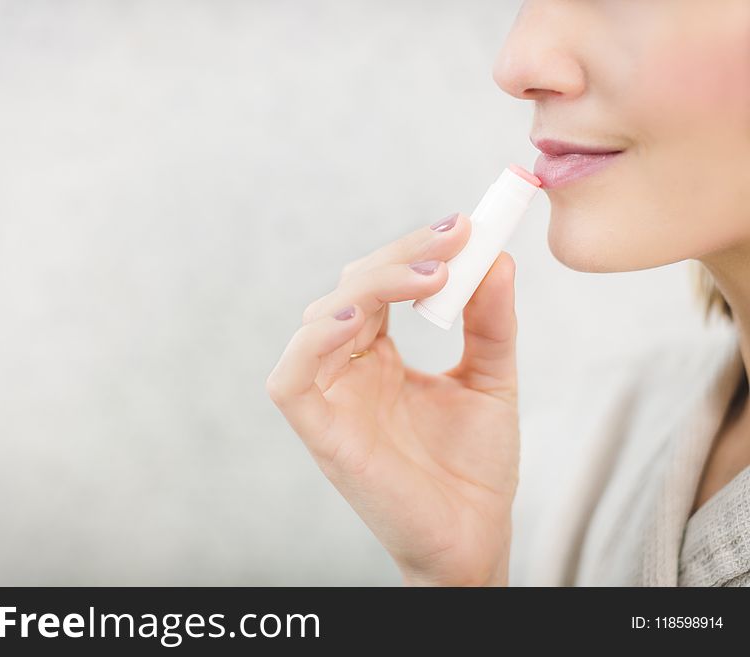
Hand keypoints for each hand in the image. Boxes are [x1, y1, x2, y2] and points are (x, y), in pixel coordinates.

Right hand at [266, 212, 519, 585]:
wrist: (475, 537)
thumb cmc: (476, 467)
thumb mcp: (492, 380)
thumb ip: (491, 323)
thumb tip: (497, 260)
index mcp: (379, 357)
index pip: (379, 286)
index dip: (412, 252)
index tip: (463, 227)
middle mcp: (348, 371)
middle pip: (349, 291)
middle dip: (398, 258)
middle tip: (452, 239)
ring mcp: (330, 400)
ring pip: (318, 320)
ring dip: (369, 287)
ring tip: (429, 277)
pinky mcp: (320, 433)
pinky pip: (291, 379)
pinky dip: (315, 341)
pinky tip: (360, 318)